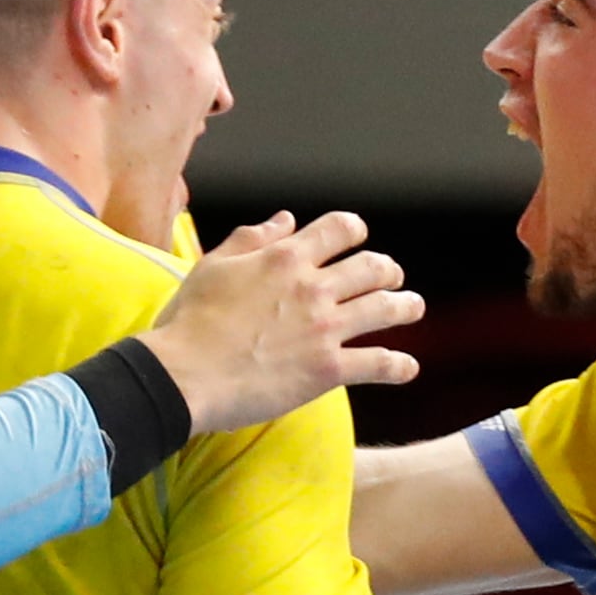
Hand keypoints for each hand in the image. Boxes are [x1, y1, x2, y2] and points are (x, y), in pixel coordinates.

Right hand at [137, 212, 423, 434]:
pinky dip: (398, 366)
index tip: (358, 237)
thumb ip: (251, 239)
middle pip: (372, 268)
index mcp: (285, 258)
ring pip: (385, 309)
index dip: (354, 230)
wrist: (183, 375)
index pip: (338, 229)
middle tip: (391, 278)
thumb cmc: (189, 322)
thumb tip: (286, 219)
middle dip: (387, 271)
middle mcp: (312, 288)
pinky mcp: (327, 370)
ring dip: (405, 306)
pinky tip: (407, 368)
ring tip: (412, 308)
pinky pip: (377, 364)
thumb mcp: (212, 267)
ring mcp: (324, 329)